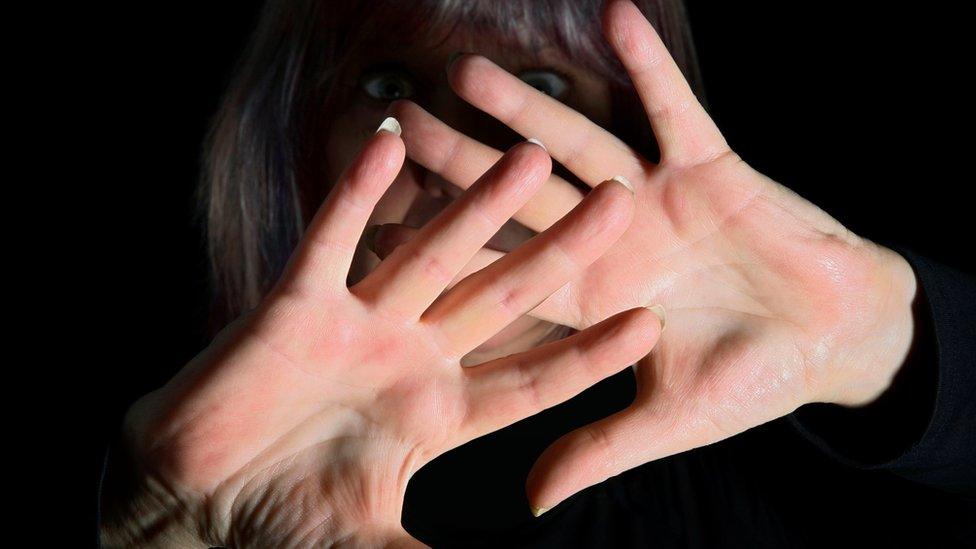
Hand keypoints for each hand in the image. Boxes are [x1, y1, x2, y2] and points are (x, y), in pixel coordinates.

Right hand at [100, 123, 662, 546]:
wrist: (195, 502)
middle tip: (618, 201)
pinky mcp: (296, 305)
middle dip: (559, 250)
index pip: (531, 379)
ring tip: (528, 155)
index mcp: (440, 414)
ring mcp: (359, 325)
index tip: (647, 323)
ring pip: (431, 253)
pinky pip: (331, 239)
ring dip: (476, 204)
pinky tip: (389, 144)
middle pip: (502, 296)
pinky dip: (357, 195)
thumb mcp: (378, 547)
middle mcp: (411, 358)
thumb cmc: (283, 529)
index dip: (588, 354)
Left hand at [375, 0, 917, 514]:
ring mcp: (656, 199)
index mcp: (594, 297)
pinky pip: (674, 110)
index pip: (505, 271)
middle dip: (466, 162)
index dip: (447, 253)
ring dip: (530, 108)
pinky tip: (615, 17)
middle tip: (403, 122)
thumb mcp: (670, 419)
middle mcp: (612, 240)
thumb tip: (529, 505)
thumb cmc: (754, 380)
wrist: (836, 339)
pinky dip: (648, 68)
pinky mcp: (709, 169)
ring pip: (581, 145)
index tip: (382, 228)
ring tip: (469, 71)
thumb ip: (597, 448)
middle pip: (523, 198)